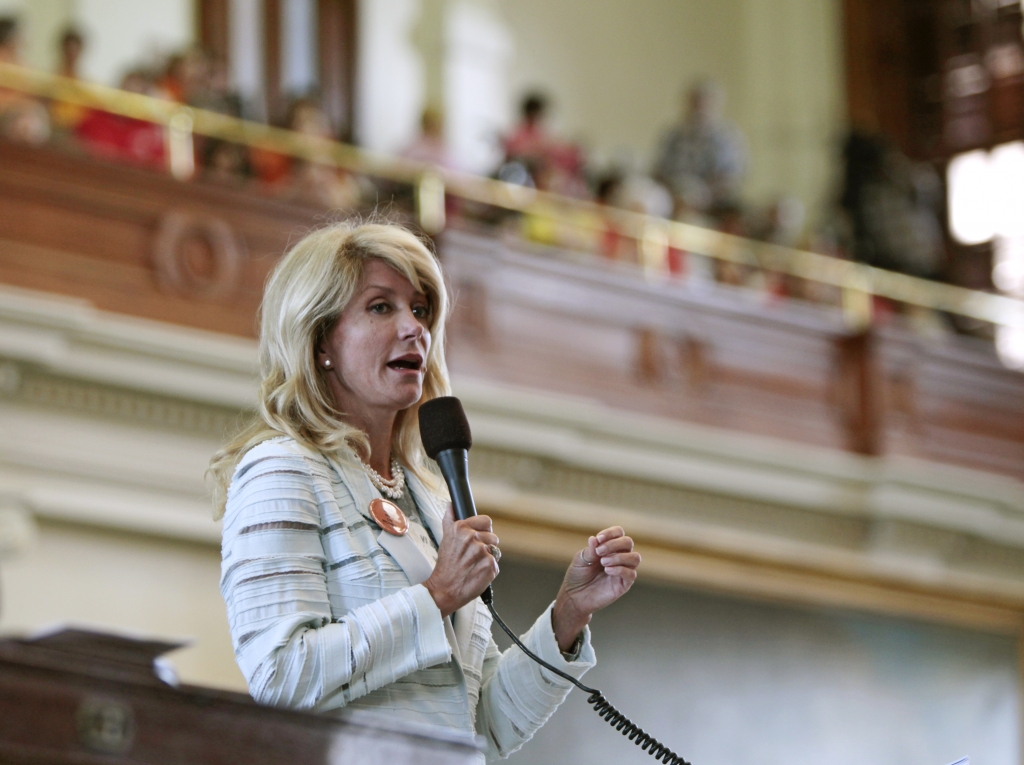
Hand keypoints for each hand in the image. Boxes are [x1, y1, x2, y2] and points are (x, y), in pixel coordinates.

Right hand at [424, 505, 498, 617]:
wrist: (444, 589)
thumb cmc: (445, 565)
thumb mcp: (445, 538)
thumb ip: (450, 519)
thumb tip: (451, 505)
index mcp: (461, 528)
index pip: (487, 521)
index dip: (484, 530)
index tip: (478, 539)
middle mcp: (472, 538)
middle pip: (493, 536)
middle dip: (486, 546)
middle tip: (473, 556)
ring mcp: (482, 552)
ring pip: (495, 550)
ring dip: (487, 558)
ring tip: (474, 565)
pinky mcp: (490, 565)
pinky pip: (496, 563)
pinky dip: (489, 569)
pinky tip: (477, 573)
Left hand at [552, 527, 639, 651]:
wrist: (574, 597)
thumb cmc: (577, 576)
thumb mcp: (581, 560)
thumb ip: (590, 550)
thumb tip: (595, 539)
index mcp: (608, 548)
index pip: (619, 533)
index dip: (611, 533)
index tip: (598, 539)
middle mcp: (619, 557)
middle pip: (628, 542)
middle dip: (614, 544)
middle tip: (599, 552)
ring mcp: (623, 571)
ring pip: (635, 557)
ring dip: (619, 557)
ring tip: (603, 563)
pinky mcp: (624, 585)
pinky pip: (631, 574)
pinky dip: (620, 569)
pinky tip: (607, 570)